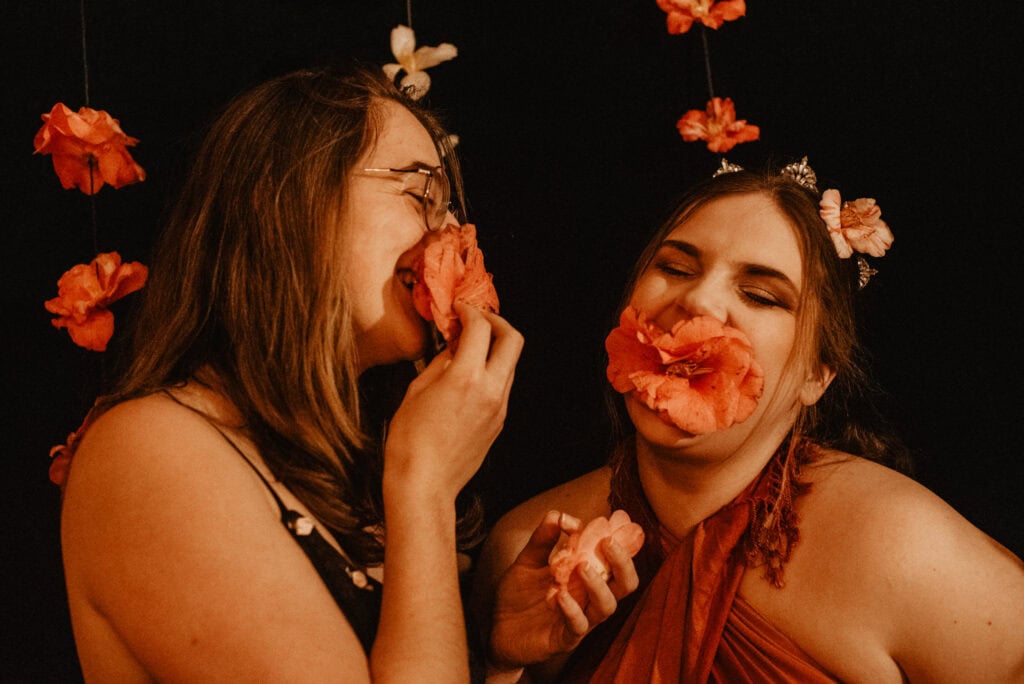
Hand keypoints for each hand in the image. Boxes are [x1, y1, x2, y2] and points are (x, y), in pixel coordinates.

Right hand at [383, 303, 522, 503]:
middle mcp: (491, 390)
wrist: (424, 483)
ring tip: (469, 348)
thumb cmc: (410, 440)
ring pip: (511, 364)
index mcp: (467, 377)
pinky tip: (468, 376)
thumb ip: (440, 361)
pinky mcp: (499, 422)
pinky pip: (502, 386)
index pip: (481, 328)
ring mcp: (499, 407)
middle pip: (513, 340)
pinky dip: (491, 371)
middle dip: (497, 322)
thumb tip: (453, 346)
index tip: (459, 309)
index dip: (470, 311)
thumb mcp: (417, 390)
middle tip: (476, 320)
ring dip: (495, 348)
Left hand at [488, 510, 639, 668]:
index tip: (612, 521)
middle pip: (624, 585)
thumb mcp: (528, 561)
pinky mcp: (564, 640)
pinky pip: (578, 627)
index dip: (621, 543)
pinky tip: (561, 595)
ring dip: (598, 585)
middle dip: (622, 563)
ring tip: (582, 566)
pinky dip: (573, 610)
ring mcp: (580, 621)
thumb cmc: (518, 597)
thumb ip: (543, 539)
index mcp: (586, 579)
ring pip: (606, 606)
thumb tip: (559, 515)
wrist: (496, 631)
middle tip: (608, 542)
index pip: (615, 562)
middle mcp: (589, 599)